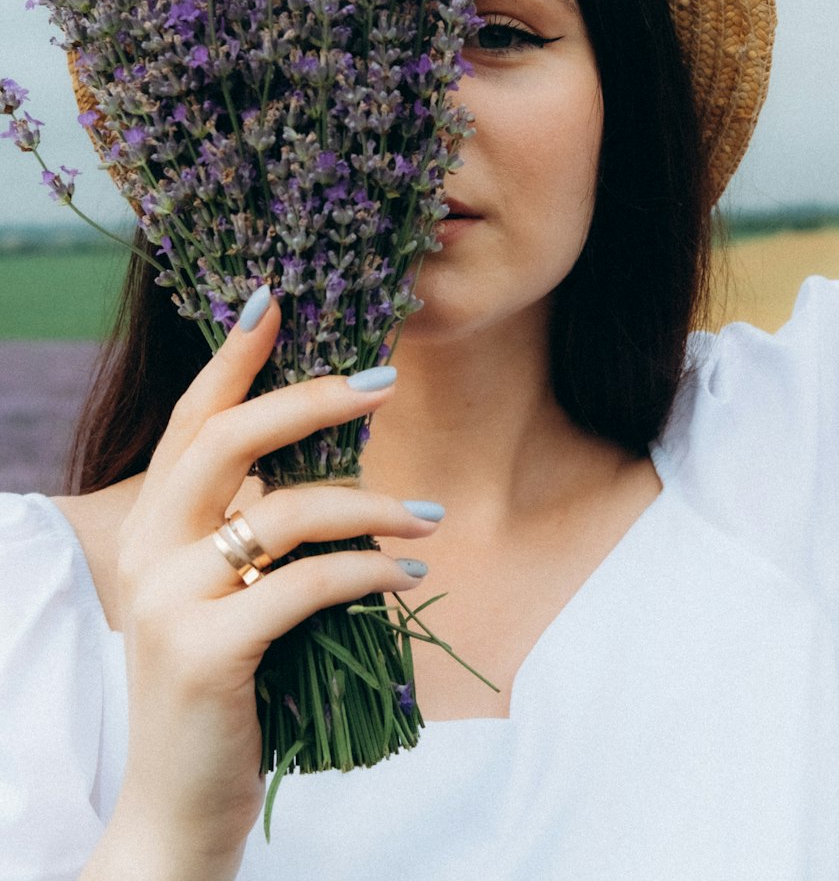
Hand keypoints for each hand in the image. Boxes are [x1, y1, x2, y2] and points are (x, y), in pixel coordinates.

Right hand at [83, 290, 436, 880]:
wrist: (179, 803)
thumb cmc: (222, 684)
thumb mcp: (224, 590)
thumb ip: (249, 521)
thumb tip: (319, 450)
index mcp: (151, 523)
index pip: (191, 419)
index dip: (232, 356)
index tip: (274, 297)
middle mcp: (148, 548)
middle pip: (229, 437)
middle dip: (311, 397)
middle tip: (384, 382)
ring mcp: (171, 599)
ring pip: (285, 509)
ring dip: (370, 503)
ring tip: (428, 516)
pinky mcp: (208, 651)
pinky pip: (308, 583)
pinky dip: (368, 569)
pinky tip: (407, 571)